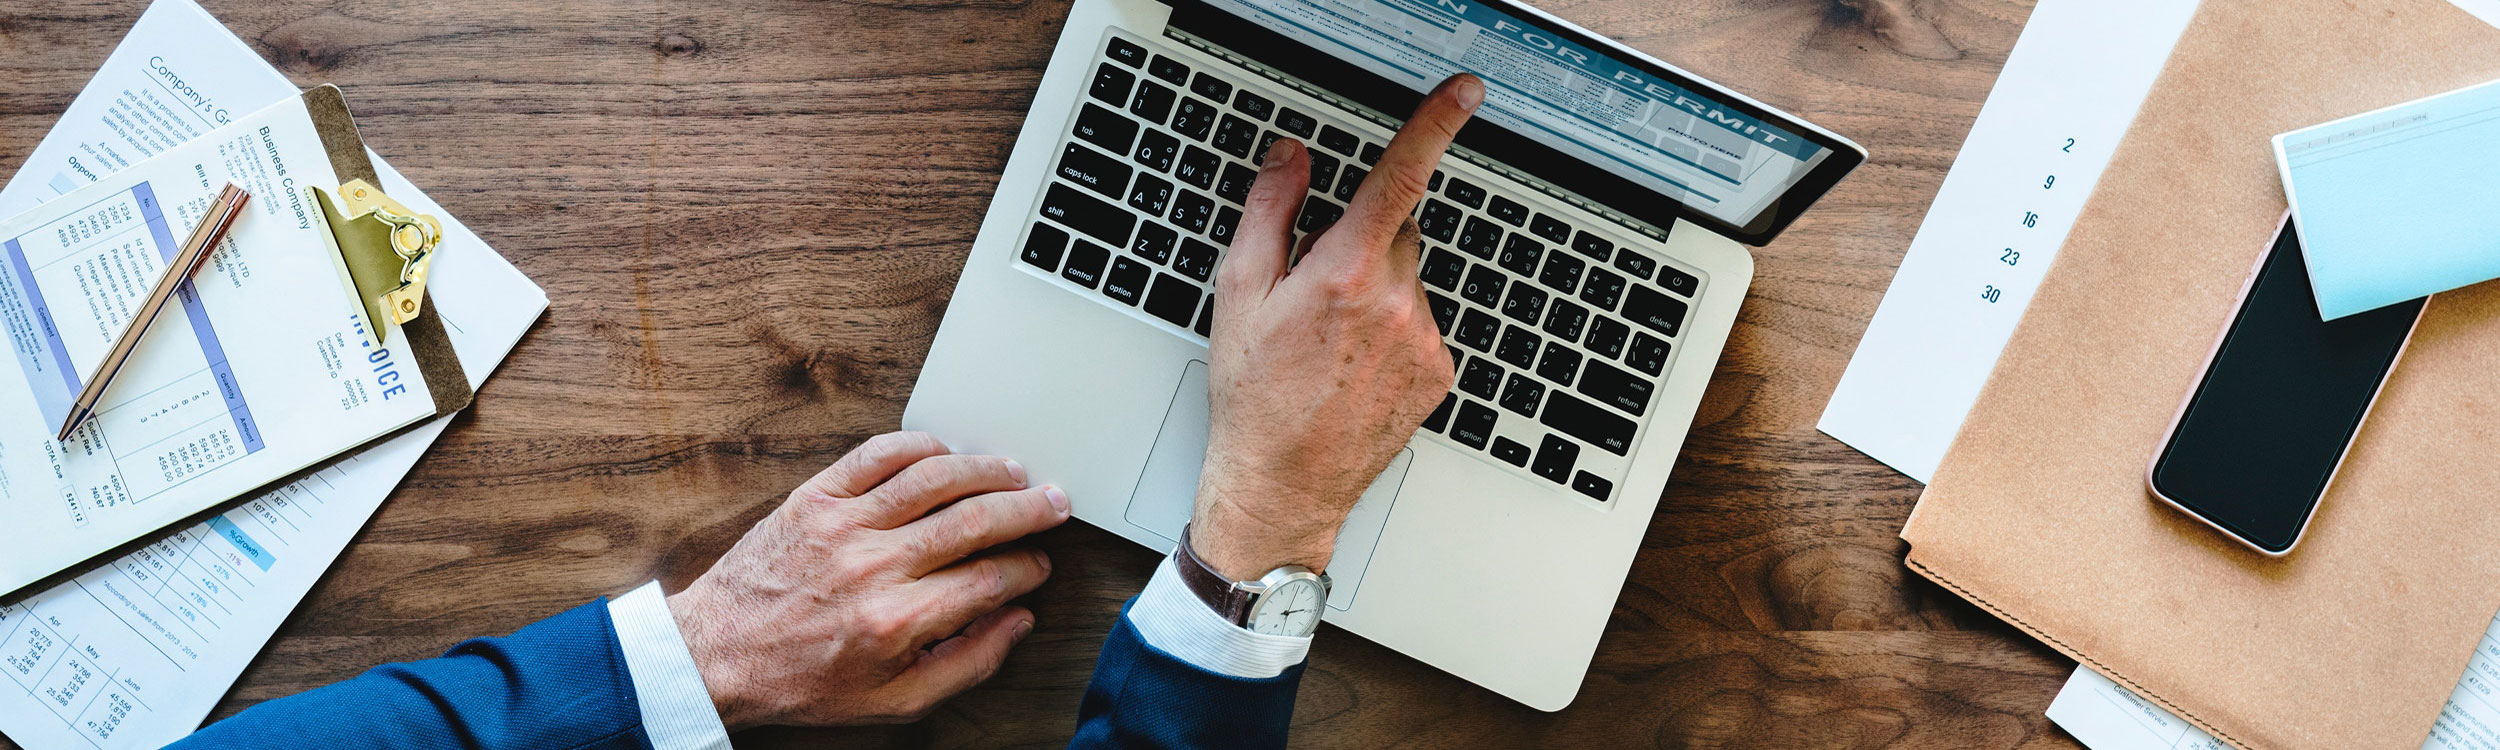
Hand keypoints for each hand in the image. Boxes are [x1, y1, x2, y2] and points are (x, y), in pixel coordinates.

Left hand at [664, 431, 1069, 728]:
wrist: (719, 655)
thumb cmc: (803, 681)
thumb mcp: (893, 701)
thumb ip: (966, 664)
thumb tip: (1016, 623)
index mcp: (897, 620)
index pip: (989, 579)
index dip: (1027, 569)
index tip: (1038, 565)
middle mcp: (874, 566)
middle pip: (974, 520)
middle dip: (1026, 509)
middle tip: (1053, 504)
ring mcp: (843, 524)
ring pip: (934, 477)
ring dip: (985, 469)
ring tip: (1012, 471)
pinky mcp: (815, 497)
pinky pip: (877, 454)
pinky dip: (919, 444)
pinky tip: (945, 453)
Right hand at [1192, 74, 1482, 580]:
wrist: (1283, 484)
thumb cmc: (1252, 395)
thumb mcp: (1239, 293)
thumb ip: (1270, 211)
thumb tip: (1291, 158)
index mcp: (1343, 274)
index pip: (1398, 178)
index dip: (1434, 125)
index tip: (1463, 94)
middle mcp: (1394, 302)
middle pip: (1397, 231)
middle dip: (1362, 243)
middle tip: (1315, 293)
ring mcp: (1423, 340)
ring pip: (1410, 280)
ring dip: (1379, 292)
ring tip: (1331, 344)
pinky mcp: (1438, 371)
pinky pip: (1423, 323)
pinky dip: (1395, 331)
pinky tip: (1354, 367)